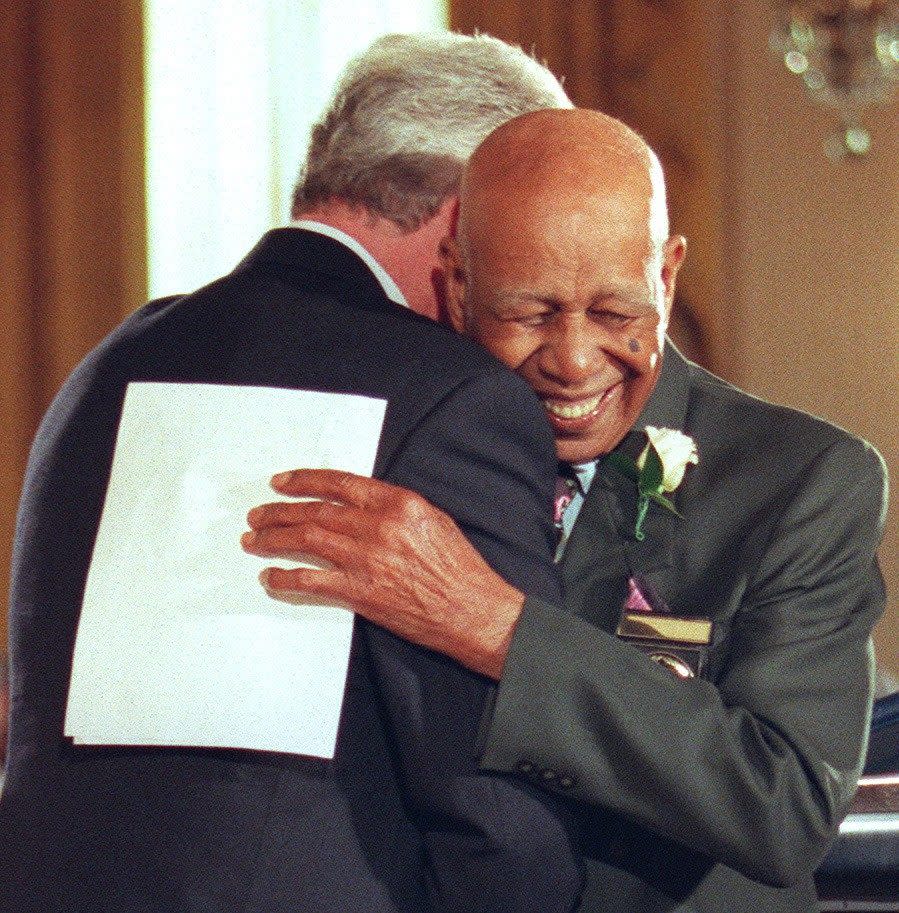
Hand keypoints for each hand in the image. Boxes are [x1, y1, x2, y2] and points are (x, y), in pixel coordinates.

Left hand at [240, 469, 524, 679]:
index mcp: (398, 503)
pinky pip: (311, 582)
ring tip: (254, 540)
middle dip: (280, 511)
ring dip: (274, 539)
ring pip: (307, 541)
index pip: (339, 483)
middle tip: (258, 514)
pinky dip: (285, 578)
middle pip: (315, 512)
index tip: (282, 482)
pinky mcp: (361, 592)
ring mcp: (367, 560)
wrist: (473, 609)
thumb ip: (394, 508)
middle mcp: (379, 526)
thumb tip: (358, 505)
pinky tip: (270, 577)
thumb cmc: (459, 567)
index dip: (304, 481)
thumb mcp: (432, 520)